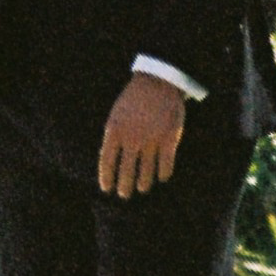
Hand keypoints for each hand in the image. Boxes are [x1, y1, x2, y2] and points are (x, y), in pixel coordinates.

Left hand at [96, 72, 190, 199]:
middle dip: (124, 187)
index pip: (107, 162)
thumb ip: (114, 135)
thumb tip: (111, 158)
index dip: (106, 178)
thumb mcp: (116, 114)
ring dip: (143, 184)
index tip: (107, 189)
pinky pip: (166, 166)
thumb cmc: (135, 98)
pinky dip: (164, 174)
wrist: (158, 81)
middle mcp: (131, 139)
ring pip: (146, 173)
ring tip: (142, 188)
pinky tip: (162, 177)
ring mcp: (150, 141)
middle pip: (126, 172)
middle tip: (124, 195)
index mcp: (114, 131)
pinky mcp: (169, 140)